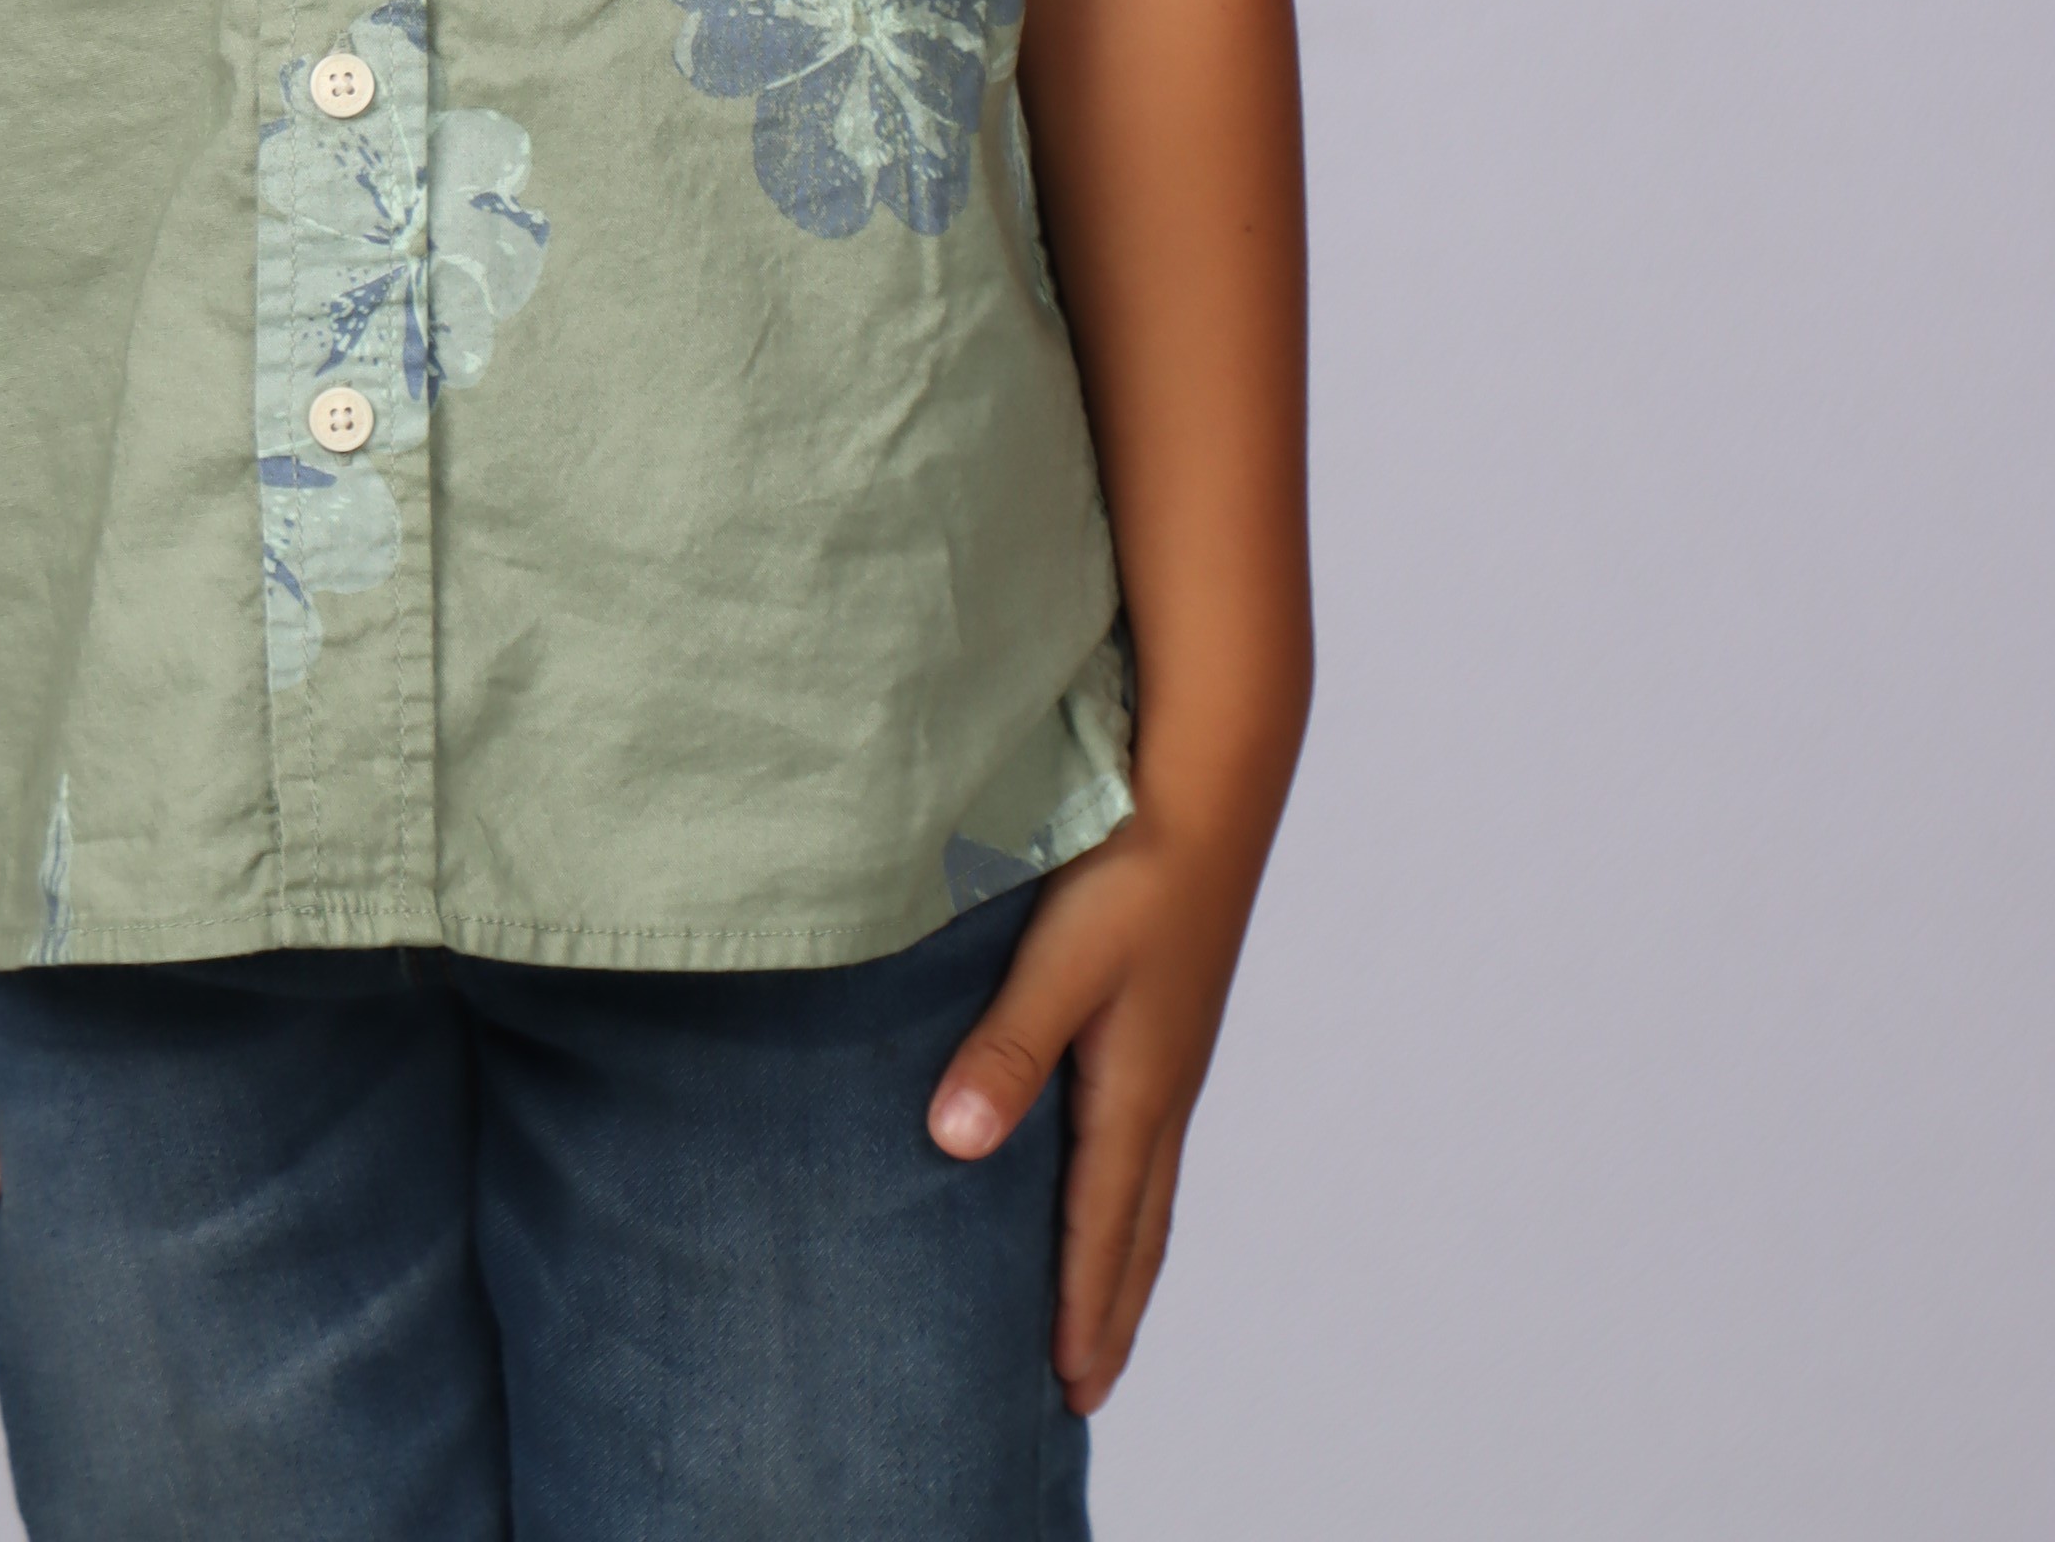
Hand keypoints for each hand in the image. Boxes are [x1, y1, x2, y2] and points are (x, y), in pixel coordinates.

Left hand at [924, 809, 1269, 1413]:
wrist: (1214, 778)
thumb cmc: (1133, 861)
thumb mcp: (1059, 958)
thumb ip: (1006, 1049)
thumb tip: (953, 1147)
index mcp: (1138, 1086)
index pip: (1102, 1226)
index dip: (1081, 1308)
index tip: (1066, 1388)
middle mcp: (1165, 1083)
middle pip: (1139, 1227)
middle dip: (1111, 1309)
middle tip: (1085, 1388)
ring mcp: (1174, 1049)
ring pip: (1149, 1184)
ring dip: (1125, 1256)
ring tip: (1101, 1310)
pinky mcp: (1169, 1012)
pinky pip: (1151, 1136)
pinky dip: (1132, 1190)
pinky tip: (1112, 1175)